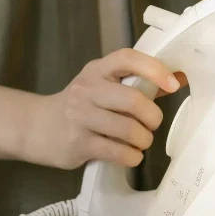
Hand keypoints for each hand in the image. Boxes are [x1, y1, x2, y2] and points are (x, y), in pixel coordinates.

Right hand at [24, 49, 186, 168]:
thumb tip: (178, 79)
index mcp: (98, 70)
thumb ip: (138, 84)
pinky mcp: (78, 143)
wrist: (36, 127)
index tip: (173, 84)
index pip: (128, 59)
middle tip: (151, 125)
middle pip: (133, 100)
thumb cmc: (82, 106)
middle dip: (153, 118)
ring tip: (140, 142)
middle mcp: (87, 89)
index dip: (154, 69)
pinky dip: (132, 156)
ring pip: (129, 130)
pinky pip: (118, 152)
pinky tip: (130, 155)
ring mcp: (80, 117)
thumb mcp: (104, 87)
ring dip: (144, 140)